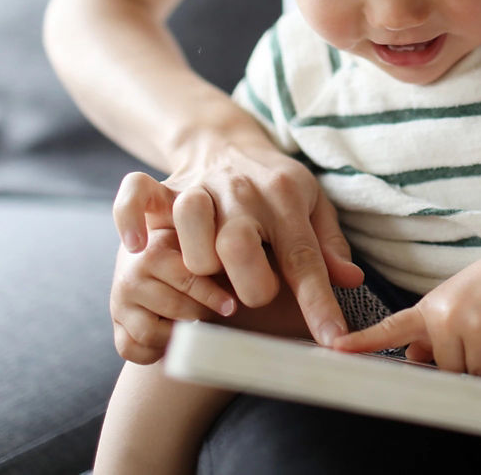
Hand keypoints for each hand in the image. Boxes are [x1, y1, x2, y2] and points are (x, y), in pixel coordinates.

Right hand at [110, 227, 237, 363]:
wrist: (151, 258)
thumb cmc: (189, 253)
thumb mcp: (199, 241)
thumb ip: (215, 249)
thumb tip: (242, 268)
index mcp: (153, 252)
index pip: (187, 280)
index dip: (213, 296)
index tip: (231, 306)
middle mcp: (130, 277)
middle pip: (174, 310)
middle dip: (201, 314)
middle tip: (217, 315)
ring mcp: (119, 304)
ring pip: (151, 334)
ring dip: (178, 335)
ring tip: (196, 325)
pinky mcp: (116, 328)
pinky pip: (131, 351)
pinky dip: (153, 353)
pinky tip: (172, 340)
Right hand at [112, 139, 362, 345]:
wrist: (225, 140)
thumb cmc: (277, 187)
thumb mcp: (314, 207)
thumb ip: (329, 246)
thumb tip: (351, 280)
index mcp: (286, 198)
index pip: (304, 257)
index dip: (318, 303)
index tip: (331, 340)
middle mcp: (243, 191)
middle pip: (239, 242)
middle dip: (248, 282)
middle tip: (249, 296)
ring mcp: (200, 187)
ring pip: (190, 219)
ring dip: (196, 258)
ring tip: (207, 273)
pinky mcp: (163, 188)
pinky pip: (135, 194)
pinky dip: (130, 218)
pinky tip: (135, 243)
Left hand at [333, 257, 480, 375]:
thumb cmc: (477, 293)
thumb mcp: (444, 306)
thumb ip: (424, 334)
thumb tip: (412, 357)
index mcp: (426, 311)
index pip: (389, 329)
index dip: (362, 342)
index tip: (336, 348)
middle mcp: (447, 314)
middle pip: (449, 368)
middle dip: (465, 358)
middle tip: (476, 331)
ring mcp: (477, 321)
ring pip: (476, 370)